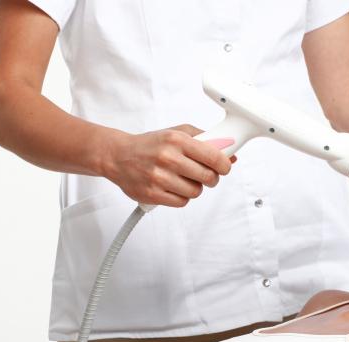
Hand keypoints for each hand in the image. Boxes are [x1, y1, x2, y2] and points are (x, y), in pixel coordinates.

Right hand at [103, 124, 236, 206]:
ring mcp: (159, 178)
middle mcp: (168, 158)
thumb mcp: (176, 133)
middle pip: (208, 177)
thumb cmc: (150, 145)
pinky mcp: (152, 194)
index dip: (225, 165)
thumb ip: (204, 139)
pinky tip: (174, 187)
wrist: (117, 156)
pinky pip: (182, 202)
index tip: (225, 167)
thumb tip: (230, 155)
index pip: (213, 156)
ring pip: (195, 192)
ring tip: (185, 179)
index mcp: (176, 141)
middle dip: (212, 178)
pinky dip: (182, 196)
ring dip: (195, 188)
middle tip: (206, 175)